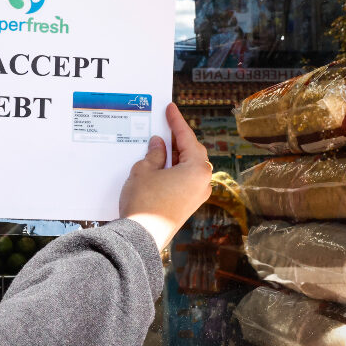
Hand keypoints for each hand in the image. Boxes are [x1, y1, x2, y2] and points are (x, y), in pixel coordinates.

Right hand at [119, 103, 211, 250]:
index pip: (187, 138)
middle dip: (179, 138)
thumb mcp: (144, 170)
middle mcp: (203, 182)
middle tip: (165, 125)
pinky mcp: (188, 205)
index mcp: (197, 169)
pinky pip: (185, 179)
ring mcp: (197, 195)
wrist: (141, 236)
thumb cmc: (144, 201)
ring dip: (177, 154)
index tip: (171, 108)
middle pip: (193, 152)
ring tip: (161, 143)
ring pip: (190, 167)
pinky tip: (162, 164)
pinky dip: (176, 168)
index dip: (176, 121)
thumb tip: (159, 145)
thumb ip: (154, 154)